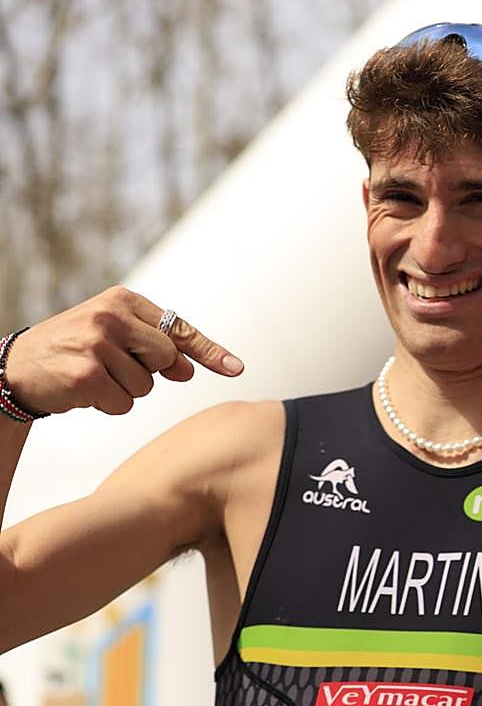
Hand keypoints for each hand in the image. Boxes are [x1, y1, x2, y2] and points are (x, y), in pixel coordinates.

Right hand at [4, 286, 242, 415]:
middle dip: (148, 371)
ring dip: (124, 390)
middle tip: (113, 365)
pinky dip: (109, 405)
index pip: (177, 329)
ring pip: (146, 386)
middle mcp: (110, 317)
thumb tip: (188, 369)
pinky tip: (84, 390)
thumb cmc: (72, 350)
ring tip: (93, 375)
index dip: (209, 351)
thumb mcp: (113, 336)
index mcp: (122, 300)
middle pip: (166, 359)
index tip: (236, 368)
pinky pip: (124, 403)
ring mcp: (97, 344)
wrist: (16, 368)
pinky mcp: (86, 374)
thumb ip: (153, 347)